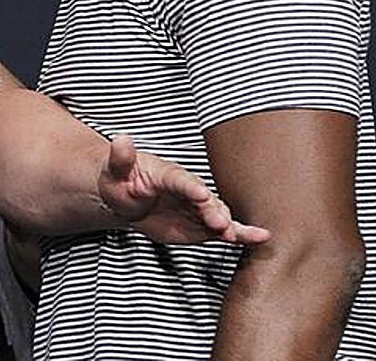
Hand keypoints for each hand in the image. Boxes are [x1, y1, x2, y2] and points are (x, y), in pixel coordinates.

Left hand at [98, 135, 270, 244]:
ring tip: (234, 235)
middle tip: (218, 223)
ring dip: (227, 224)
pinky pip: (223, 229)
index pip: (180, 180)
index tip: (201, 194)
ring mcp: (197, 207)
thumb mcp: (114, 169)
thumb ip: (121, 157)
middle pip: (203, 200)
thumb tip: (120, 139)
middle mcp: (187, 189)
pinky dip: (242, 233)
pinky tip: (260, 236)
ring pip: (217, 214)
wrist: (125, 199)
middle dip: (212, 210)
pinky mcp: (201, 225)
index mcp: (167, 174)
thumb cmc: (120, 180)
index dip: (191, 187)